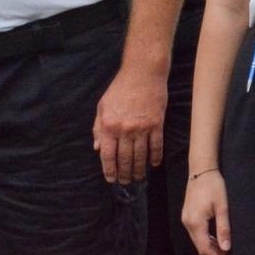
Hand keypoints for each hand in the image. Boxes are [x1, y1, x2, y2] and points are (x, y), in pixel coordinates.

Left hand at [92, 66, 166, 182]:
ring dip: (139, 169)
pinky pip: (156, 145)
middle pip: (124, 158)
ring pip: (140, 155)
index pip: (108, 155)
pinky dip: (155, 156)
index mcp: (109, 126)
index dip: (109, 170)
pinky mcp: (157, 123)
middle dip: (125, 173)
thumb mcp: (102, 106)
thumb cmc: (120, 88)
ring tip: (139, 177)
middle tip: (126, 182)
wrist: (143, 73)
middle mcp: (125, 129)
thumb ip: (98, 128)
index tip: (111, 179)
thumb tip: (97, 148)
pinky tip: (154, 164)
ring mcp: (142, 127)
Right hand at [181, 169, 230, 254]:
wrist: (201, 170)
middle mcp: (187, 224)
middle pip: (199, 246)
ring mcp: (186, 219)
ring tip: (224, 252)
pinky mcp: (187, 215)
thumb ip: (223, 228)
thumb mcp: (222, 206)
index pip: (204, 248)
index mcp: (196, 223)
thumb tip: (226, 248)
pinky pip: (196, 233)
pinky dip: (206, 239)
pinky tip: (216, 239)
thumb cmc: (214, 186)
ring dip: (210, 247)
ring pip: (197, 240)